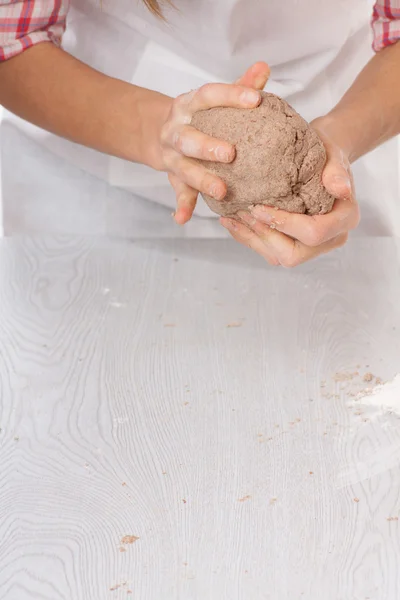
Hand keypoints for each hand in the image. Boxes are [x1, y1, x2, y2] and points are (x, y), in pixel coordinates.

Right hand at [161, 62, 270, 223]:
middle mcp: (176, 130)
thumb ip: (238, 85)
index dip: (230, 96)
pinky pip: (177, 193)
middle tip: (231, 153)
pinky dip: (181, 206)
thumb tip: (264, 67)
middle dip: (207, 146)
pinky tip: (182, 219)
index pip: (208, 96)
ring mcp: (172, 156)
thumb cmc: (199, 117)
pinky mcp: (173, 177)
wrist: (159, 134)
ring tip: (220, 191)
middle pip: (188, 138)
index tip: (255, 100)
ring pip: (184, 169)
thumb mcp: (213, 100)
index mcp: (188, 105)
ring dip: (201, 179)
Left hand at [220, 118, 359, 266]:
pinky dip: (250, 238)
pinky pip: (270, 251)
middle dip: (264, 236)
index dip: (285, 223)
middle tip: (242, 213)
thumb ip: (336, 172)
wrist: (320, 159)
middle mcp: (330, 239)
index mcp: (345, 220)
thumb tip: (340, 189)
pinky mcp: (294, 245)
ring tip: (230, 218)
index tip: (259, 207)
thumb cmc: (327, 154)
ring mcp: (311, 247)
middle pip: (293, 255)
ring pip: (277, 257)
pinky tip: (232, 222)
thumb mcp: (334, 156)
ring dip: (252, 239)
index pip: (314, 233)